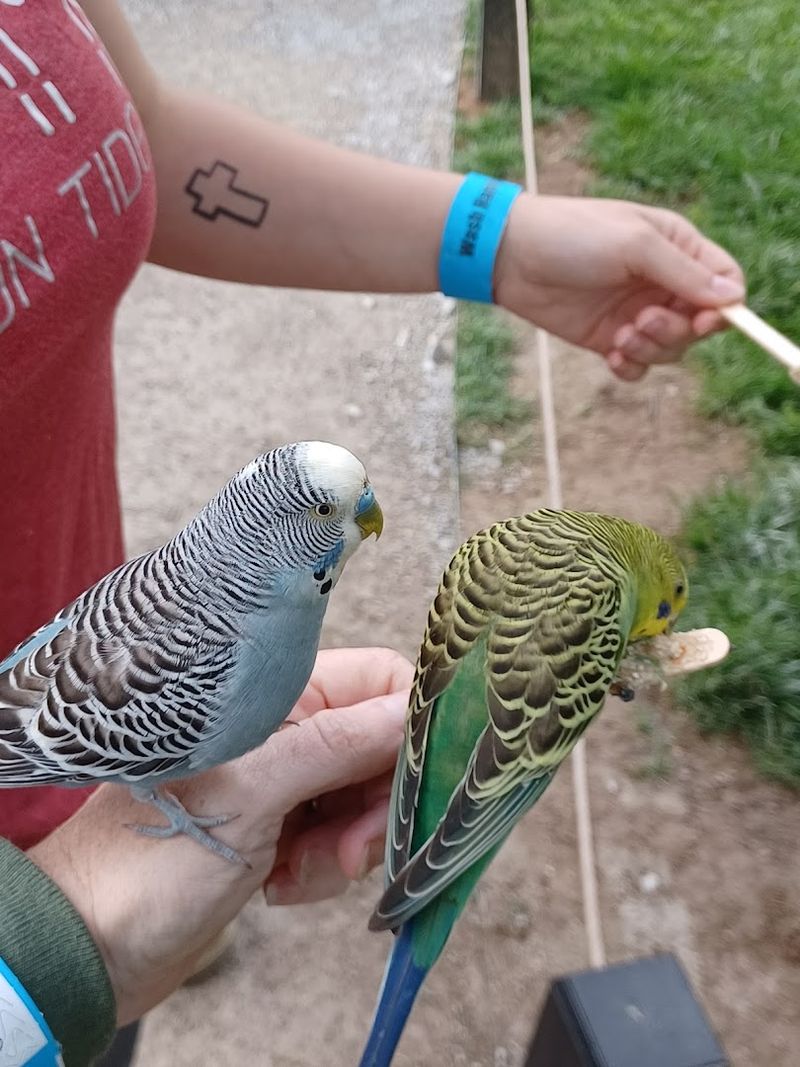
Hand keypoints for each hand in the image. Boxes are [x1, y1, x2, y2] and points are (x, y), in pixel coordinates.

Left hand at [29, 647, 411, 1024]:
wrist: (94, 942)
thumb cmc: (155, 856)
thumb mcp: (252, 794)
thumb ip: (337, 746)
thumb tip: (413, 711)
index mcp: (280, 697)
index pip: (381, 683)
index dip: (405, 727)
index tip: (401, 782)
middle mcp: (289, 730)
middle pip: (381, 747)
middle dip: (372, 804)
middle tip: (346, 850)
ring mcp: (287, 781)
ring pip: (364, 800)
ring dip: (345, 846)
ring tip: (296, 872)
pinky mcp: (284, 828)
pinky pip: (339, 841)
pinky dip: (322, 869)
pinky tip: (279, 887)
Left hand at [495, 194, 745, 380]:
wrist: (511, 256)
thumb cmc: (573, 235)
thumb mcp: (634, 245)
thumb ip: (684, 272)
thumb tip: (733, 299)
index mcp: (677, 248)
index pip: (725, 282)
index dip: (724, 307)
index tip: (704, 320)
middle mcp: (661, 281)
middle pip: (700, 323)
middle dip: (677, 331)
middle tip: (643, 322)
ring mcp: (635, 311)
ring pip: (670, 349)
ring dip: (652, 350)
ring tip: (620, 336)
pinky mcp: (608, 336)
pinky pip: (637, 365)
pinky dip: (630, 366)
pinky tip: (610, 354)